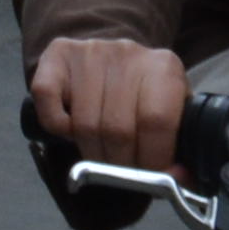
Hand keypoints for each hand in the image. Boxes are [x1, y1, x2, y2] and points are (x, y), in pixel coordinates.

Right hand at [28, 36, 189, 172]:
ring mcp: (89, 51)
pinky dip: (57, 126)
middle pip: (117, 128)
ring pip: (84, 124)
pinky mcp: (58, 53)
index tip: (148, 178)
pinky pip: (47, 99)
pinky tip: (71, 129)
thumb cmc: (147, 98)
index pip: (156, 121)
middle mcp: (126, 53)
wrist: (116, 60)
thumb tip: (177, 177)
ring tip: (100, 153)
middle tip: (121, 171)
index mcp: (164, 68)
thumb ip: (181, 151)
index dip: (151, 159)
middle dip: (119, 164)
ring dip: (91, 153)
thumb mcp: (176, 118)